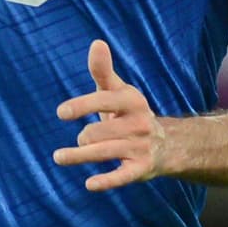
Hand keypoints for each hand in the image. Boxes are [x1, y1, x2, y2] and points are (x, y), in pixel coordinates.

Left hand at [54, 39, 165, 191]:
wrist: (167, 145)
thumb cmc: (131, 114)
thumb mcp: (119, 92)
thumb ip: (103, 71)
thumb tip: (97, 42)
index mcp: (132, 101)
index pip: (104, 100)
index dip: (82, 106)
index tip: (61, 113)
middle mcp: (138, 124)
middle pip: (97, 131)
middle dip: (84, 136)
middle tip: (83, 138)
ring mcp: (140, 147)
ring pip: (103, 152)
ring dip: (78, 156)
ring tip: (59, 157)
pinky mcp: (141, 169)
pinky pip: (121, 176)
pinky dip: (106, 181)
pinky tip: (89, 184)